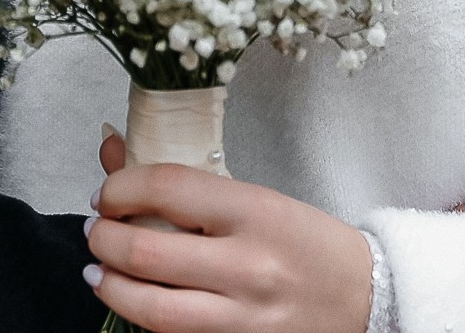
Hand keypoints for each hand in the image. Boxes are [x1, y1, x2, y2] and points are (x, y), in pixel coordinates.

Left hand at [88, 132, 373, 332]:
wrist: (366, 299)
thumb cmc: (306, 243)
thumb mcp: (255, 198)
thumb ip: (183, 182)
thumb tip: (112, 148)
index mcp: (255, 211)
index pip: (166, 187)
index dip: (119, 187)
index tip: (107, 193)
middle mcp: (248, 265)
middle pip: (145, 252)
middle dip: (102, 239)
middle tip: (97, 230)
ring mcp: (243, 317)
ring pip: (149, 308)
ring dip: (108, 286)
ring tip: (97, 272)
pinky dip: (141, 318)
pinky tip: (134, 301)